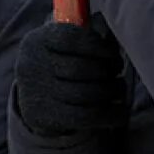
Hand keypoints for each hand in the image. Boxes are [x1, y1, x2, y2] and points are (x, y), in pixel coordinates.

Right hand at [14, 21, 127, 136]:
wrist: (33, 101)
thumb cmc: (59, 64)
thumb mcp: (61, 44)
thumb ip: (85, 35)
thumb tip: (113, 36)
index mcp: (37, 41)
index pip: (70, 38)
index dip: (98, 45)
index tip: (112, 52)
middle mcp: (32, 66)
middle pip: (81, 68)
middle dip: (107, 69)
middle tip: (118, 69)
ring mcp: (37, 94)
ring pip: (87, 93)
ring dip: (112, 90)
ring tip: (119, 87)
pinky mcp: (47, 118)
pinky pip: (87, 116)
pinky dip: (111, 114)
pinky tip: (121, 110)